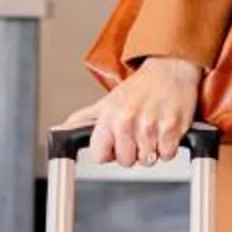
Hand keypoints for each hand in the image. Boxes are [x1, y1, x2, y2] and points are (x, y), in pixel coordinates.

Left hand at [64, 57, 201, 166]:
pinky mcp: (171, 129)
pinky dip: (168, 147)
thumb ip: (83, 119)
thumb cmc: (140, 86)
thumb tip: (60, 131)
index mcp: (109, 116)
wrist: (170, 69)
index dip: (109, 152)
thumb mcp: (107, 101)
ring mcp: (150, 126)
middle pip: (125, 161)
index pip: (99, 156)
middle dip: (133, 152)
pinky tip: (164, 130)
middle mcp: (127, 121)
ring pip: (147, 160)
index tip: (116, 144)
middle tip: (138, 133)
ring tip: (152, 129)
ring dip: (152, 149)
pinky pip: (166, 155)